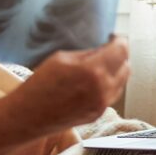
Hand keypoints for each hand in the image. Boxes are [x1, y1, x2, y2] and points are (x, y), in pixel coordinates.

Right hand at [12, 36, 129, 132]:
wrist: (29, 116)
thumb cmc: (39, 85)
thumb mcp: (61, 58)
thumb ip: (87, 54)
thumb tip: (103, 49)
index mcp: (92, 71)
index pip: (121, 50)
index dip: (119, 41)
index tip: (113, 38)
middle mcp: (102, 89)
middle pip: (126, 66)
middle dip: (119, 55)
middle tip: (108, 49)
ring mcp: (102, 104)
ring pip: (122, 81)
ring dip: (116, 70)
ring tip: (103, 64)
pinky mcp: (98, 113)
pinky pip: (113, 94)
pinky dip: (110, 84)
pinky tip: (97, 80)